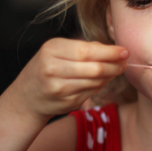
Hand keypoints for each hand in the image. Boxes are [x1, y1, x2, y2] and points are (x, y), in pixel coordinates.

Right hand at [8, 38, 128, 119]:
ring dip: (110, 77)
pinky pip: (92, 93)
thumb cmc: (47, 67)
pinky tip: (100, 81)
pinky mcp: (66, 103)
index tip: (124, 51)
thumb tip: (115, 50)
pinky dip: (100, 86)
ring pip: (96, 82)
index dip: (110, 52)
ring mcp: (59, 88)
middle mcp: (53, 69)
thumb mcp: (58, 51)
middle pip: (95, 68)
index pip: (88, 51)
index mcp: (52, 50)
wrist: (26, 96)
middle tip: (124, 64)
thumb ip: (85, 48)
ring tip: (114, 70)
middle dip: (115, 66)